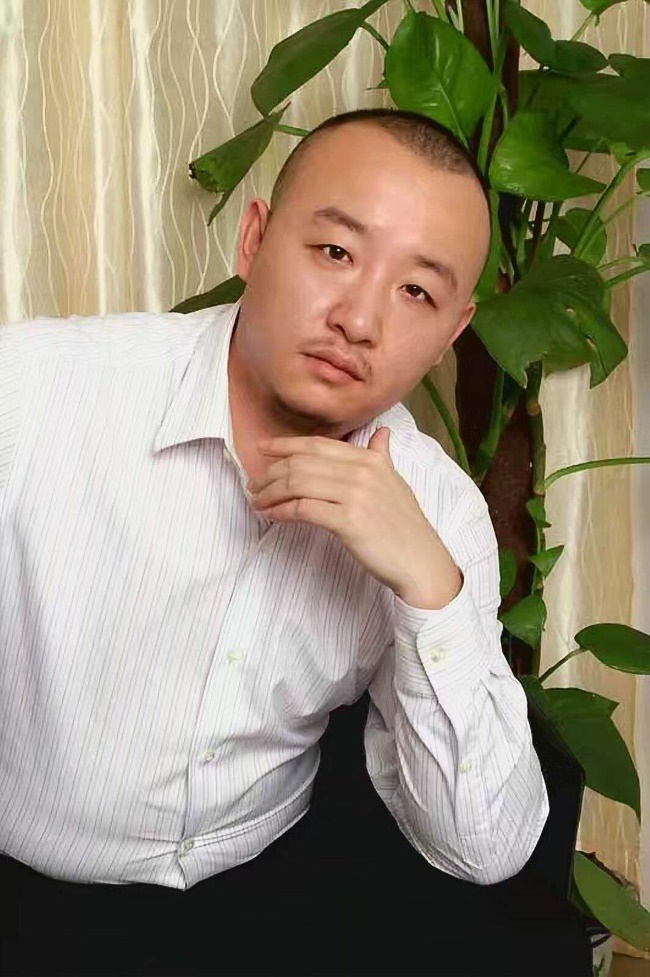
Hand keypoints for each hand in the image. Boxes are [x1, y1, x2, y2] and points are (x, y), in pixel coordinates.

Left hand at [247, 427, 462, 608]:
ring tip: (257, 502)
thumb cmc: (404, 526)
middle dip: (271, 473)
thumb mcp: (394, 483)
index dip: (284, 445)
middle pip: (302, 463)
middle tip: (254, 486)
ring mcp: (355, 495)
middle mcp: (362, 471)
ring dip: (270, 493)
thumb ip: (381, 456)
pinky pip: (303, 509)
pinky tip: (272, 515)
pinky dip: (281, 511)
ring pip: (298, 483)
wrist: (420, 561)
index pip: (317, 445)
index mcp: (370, 459)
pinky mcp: (348, 521)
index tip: (261, 449)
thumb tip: (381, 433)